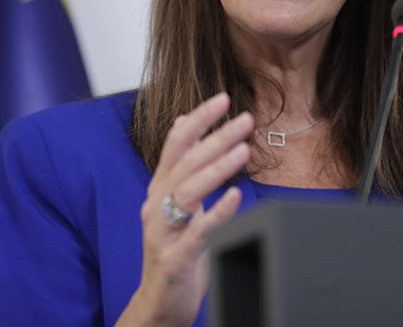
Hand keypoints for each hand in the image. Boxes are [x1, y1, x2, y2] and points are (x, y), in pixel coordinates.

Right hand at [118, 92, 252, 326]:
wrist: (159, 303)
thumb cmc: (174, 250)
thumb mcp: (175, 203)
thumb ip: (180, 165)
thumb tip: (183, 121)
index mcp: (160, 189)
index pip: (176, 144)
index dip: (198, 119)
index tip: (223, 99)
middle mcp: (156, 206)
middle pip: (185, 163)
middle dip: (216, 137)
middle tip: (245, 119)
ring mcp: (162, 232)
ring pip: (188, 192)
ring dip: (216, 168)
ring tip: (244, 150)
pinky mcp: (174, 259)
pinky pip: (197, 233)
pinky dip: (216, 213)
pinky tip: (235, 196)